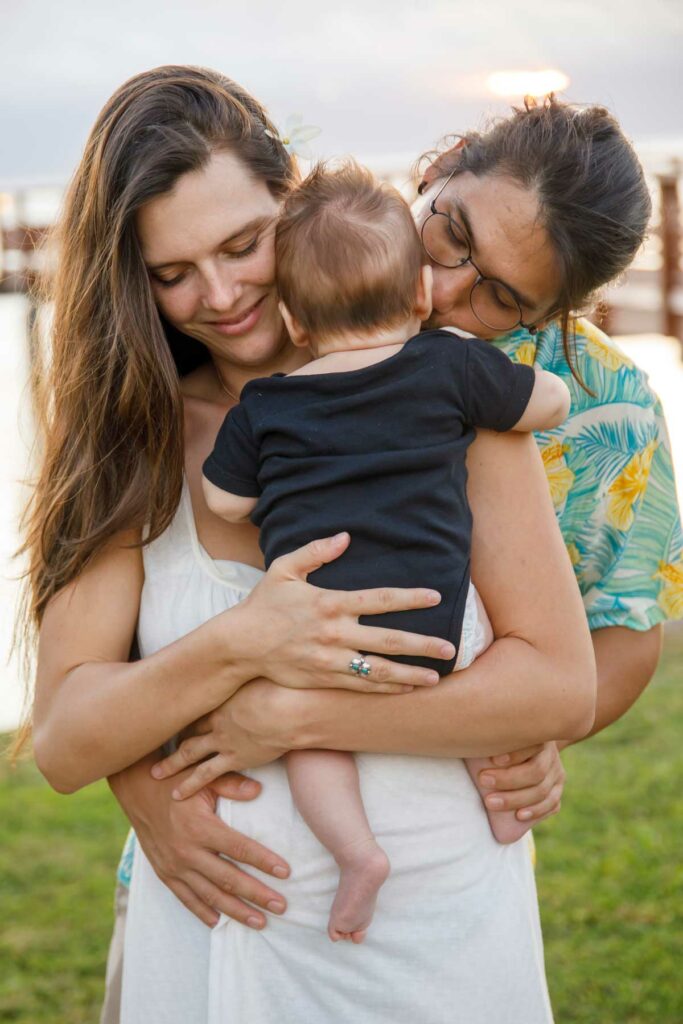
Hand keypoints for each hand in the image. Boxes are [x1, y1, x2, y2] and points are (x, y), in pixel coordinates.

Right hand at [110, 755, 289, 928]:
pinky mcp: (164, 873)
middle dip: (257, 895)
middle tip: (282, 906)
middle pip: (229, 879)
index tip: (286, 872)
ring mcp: (174, 866)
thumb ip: (231, 784)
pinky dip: (202, 912)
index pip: (239, 849)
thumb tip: (259, 791)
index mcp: (200, 827)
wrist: (136, 790)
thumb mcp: (202, 777)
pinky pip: (185, 898)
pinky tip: (219, 923)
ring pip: (210, 896)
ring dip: (236, 911)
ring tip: (260, 922)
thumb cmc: (176, 781)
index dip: (264, 861)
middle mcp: (187, 851)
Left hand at [151, 679, 292, 798]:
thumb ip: (258, 668)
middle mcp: (218, 718)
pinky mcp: (234, 758)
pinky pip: (206, 774)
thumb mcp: (266, 670)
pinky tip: (176, 794)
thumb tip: (261, 656)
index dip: (186, 710)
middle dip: (173, 734)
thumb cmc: (285, 686)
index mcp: (224, 697)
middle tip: (157, 739)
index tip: (176, 711)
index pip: (199, 704)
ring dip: (172, 763)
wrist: (292, 710)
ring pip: (190, 752)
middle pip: (189, 727)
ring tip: (156, 773)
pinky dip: (190, 784)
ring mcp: (223, 740)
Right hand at [233, 532, 454, 692]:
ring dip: (410, 674)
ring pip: (378, 670)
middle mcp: (335, 633)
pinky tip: (406, 689)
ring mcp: (330, 660)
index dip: (409, 598)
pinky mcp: (324, 679)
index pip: (379, 599)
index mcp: (330, 603)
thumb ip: (316, 551)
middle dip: (422, 645)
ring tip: (436, 677)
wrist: (240, 645)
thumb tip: (345, 536)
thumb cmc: (264, 604)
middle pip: (387, 640)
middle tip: (450, 647)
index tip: (435, 596)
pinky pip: (360, 686)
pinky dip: (385, 689)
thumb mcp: (284, 569)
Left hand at [477, 741, 565, 823]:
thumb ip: (493, 739)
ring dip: (516, 799)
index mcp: (537, 736)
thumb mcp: (500, 735)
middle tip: (483, 781)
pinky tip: (519, 816)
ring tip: (491, 803)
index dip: (515, 753)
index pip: (533, 744)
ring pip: (543, 791)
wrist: (525, 749)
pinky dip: (536, 811)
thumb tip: (466, 742)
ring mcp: (557, 773)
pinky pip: (552, 804)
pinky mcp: (557, 790)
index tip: (493, 760)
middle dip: (508, 779)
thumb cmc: (502, 741)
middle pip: (536, 771)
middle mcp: (550, 755)